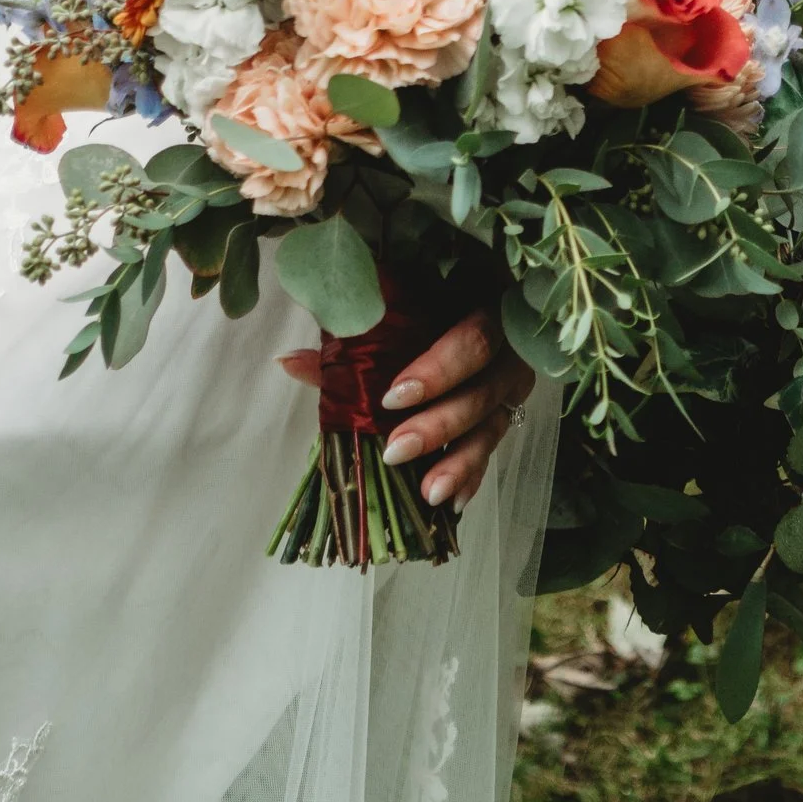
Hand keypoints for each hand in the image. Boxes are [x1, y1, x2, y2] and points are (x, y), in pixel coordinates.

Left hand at [282, 306, 536, 510]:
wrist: (473, 296)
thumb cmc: (429, 298)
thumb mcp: (402, 308)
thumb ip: (354, 338)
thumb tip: (289, 362)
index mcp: (487, 307)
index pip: (473, 340)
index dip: (438, 371)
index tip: (392, 397)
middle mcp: (508, 349)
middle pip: (481, 391)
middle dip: (438, 425)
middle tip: (396, 450)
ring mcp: (513, 383)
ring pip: (491, 426)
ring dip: (459, 463)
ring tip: (428, 494)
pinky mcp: (507, 412)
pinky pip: (493, 448)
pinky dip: (472, 476)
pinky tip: (452, 504)